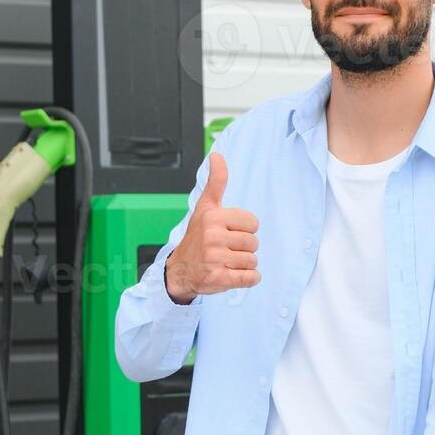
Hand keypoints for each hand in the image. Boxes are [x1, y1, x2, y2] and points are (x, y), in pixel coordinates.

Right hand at [165, 151, 259, 303]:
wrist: (181, 270)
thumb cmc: (198, 237)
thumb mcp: (205, 207)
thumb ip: (216, 182)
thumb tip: (217, 155)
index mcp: (213, 216)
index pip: (253, 223)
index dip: (245, 229)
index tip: (228, 232)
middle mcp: (212, 236)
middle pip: (254, 243)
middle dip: (244, 248)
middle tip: (226, 250)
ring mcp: (214, 258)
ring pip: (252, 261)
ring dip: (244, 264)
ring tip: (226, 262)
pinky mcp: (218, 278)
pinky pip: (251, 278)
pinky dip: (249, 279)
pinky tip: (233, 274)